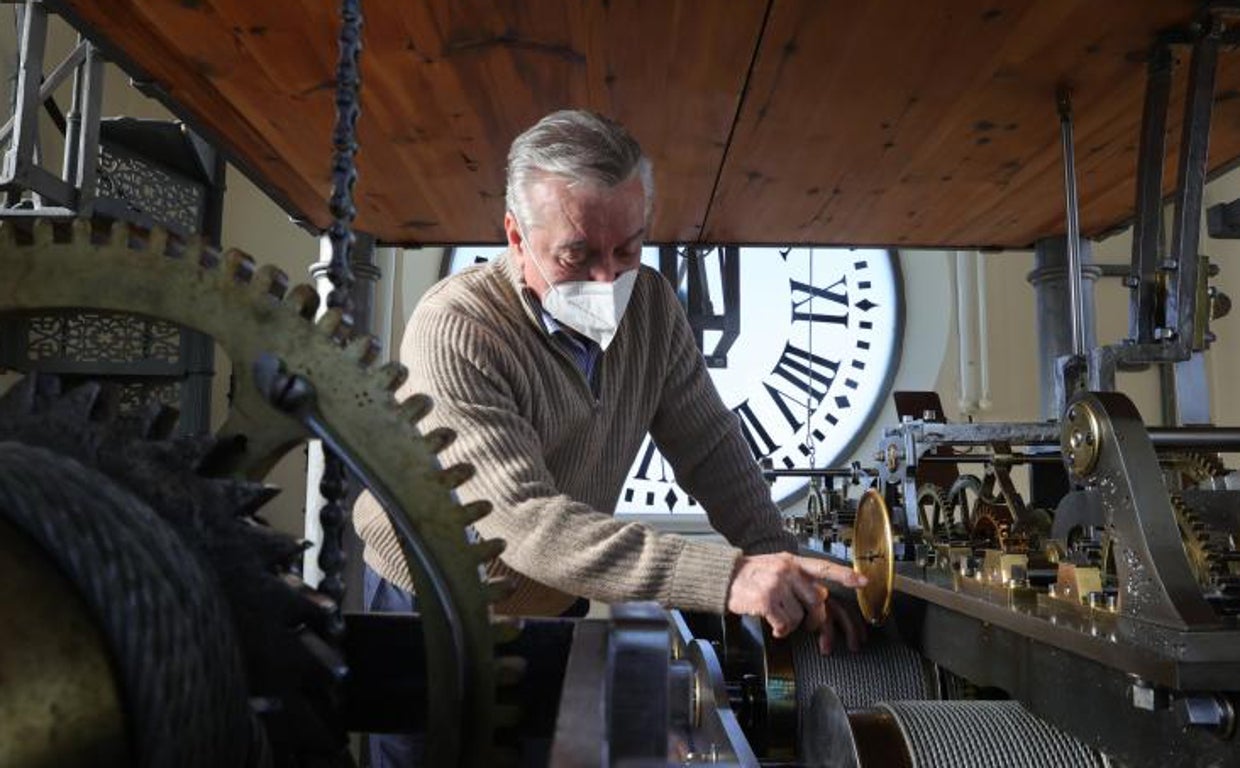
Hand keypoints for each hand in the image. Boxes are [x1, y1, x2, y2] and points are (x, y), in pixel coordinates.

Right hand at [725, 553, 866, 646]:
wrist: (725, 577)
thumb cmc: (752, 574)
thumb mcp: (777, 566)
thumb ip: (800, 578)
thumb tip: (821, 594)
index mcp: (793, 562)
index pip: (824, 568)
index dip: (845, 576)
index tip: (864, 581)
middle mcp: (787, 571)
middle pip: (817, 601)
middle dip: (814, 619)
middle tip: (807, 624)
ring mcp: (777, 585)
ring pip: (799, 616)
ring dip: (791, 624)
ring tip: (779, 620)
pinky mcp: (767, 600)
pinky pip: (784, 624)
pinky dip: (780, 630)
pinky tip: (774, 626)